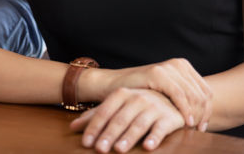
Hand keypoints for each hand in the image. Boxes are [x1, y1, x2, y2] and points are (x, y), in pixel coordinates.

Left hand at [70, 88, 184, 152]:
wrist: (171, 97)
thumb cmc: (137, 105)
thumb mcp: (116, 107)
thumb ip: (95, 116)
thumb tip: (72, 127)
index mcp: (121, 94)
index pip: (104, 112)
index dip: (94, 128)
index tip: (86, 143)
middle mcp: (137, 98)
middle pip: (119, 120)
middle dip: (109, 135)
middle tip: (100, 149)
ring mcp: (154, 107)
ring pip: (138, 124)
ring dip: (128, 137)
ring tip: (119, 149)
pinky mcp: (169, 117)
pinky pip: (161, 128)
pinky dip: (154, 137)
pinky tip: (148, 147)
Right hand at [94, 58, 211, 130]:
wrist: (112, 85)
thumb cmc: (139, 92)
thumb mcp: (166, 92)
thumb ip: (184, 95)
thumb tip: (206, 112)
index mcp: (183, 66)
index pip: (206, 91)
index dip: (208, 111)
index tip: (202, 126)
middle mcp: (178, 64)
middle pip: (203, 94)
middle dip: (203, 114)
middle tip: (198, 130)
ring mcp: (168, 67)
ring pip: (194, 95)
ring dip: (196, 114)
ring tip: (191, 128)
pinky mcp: (158, 73)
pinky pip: (179, 95)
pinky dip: (185, 110)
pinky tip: (184, 122)